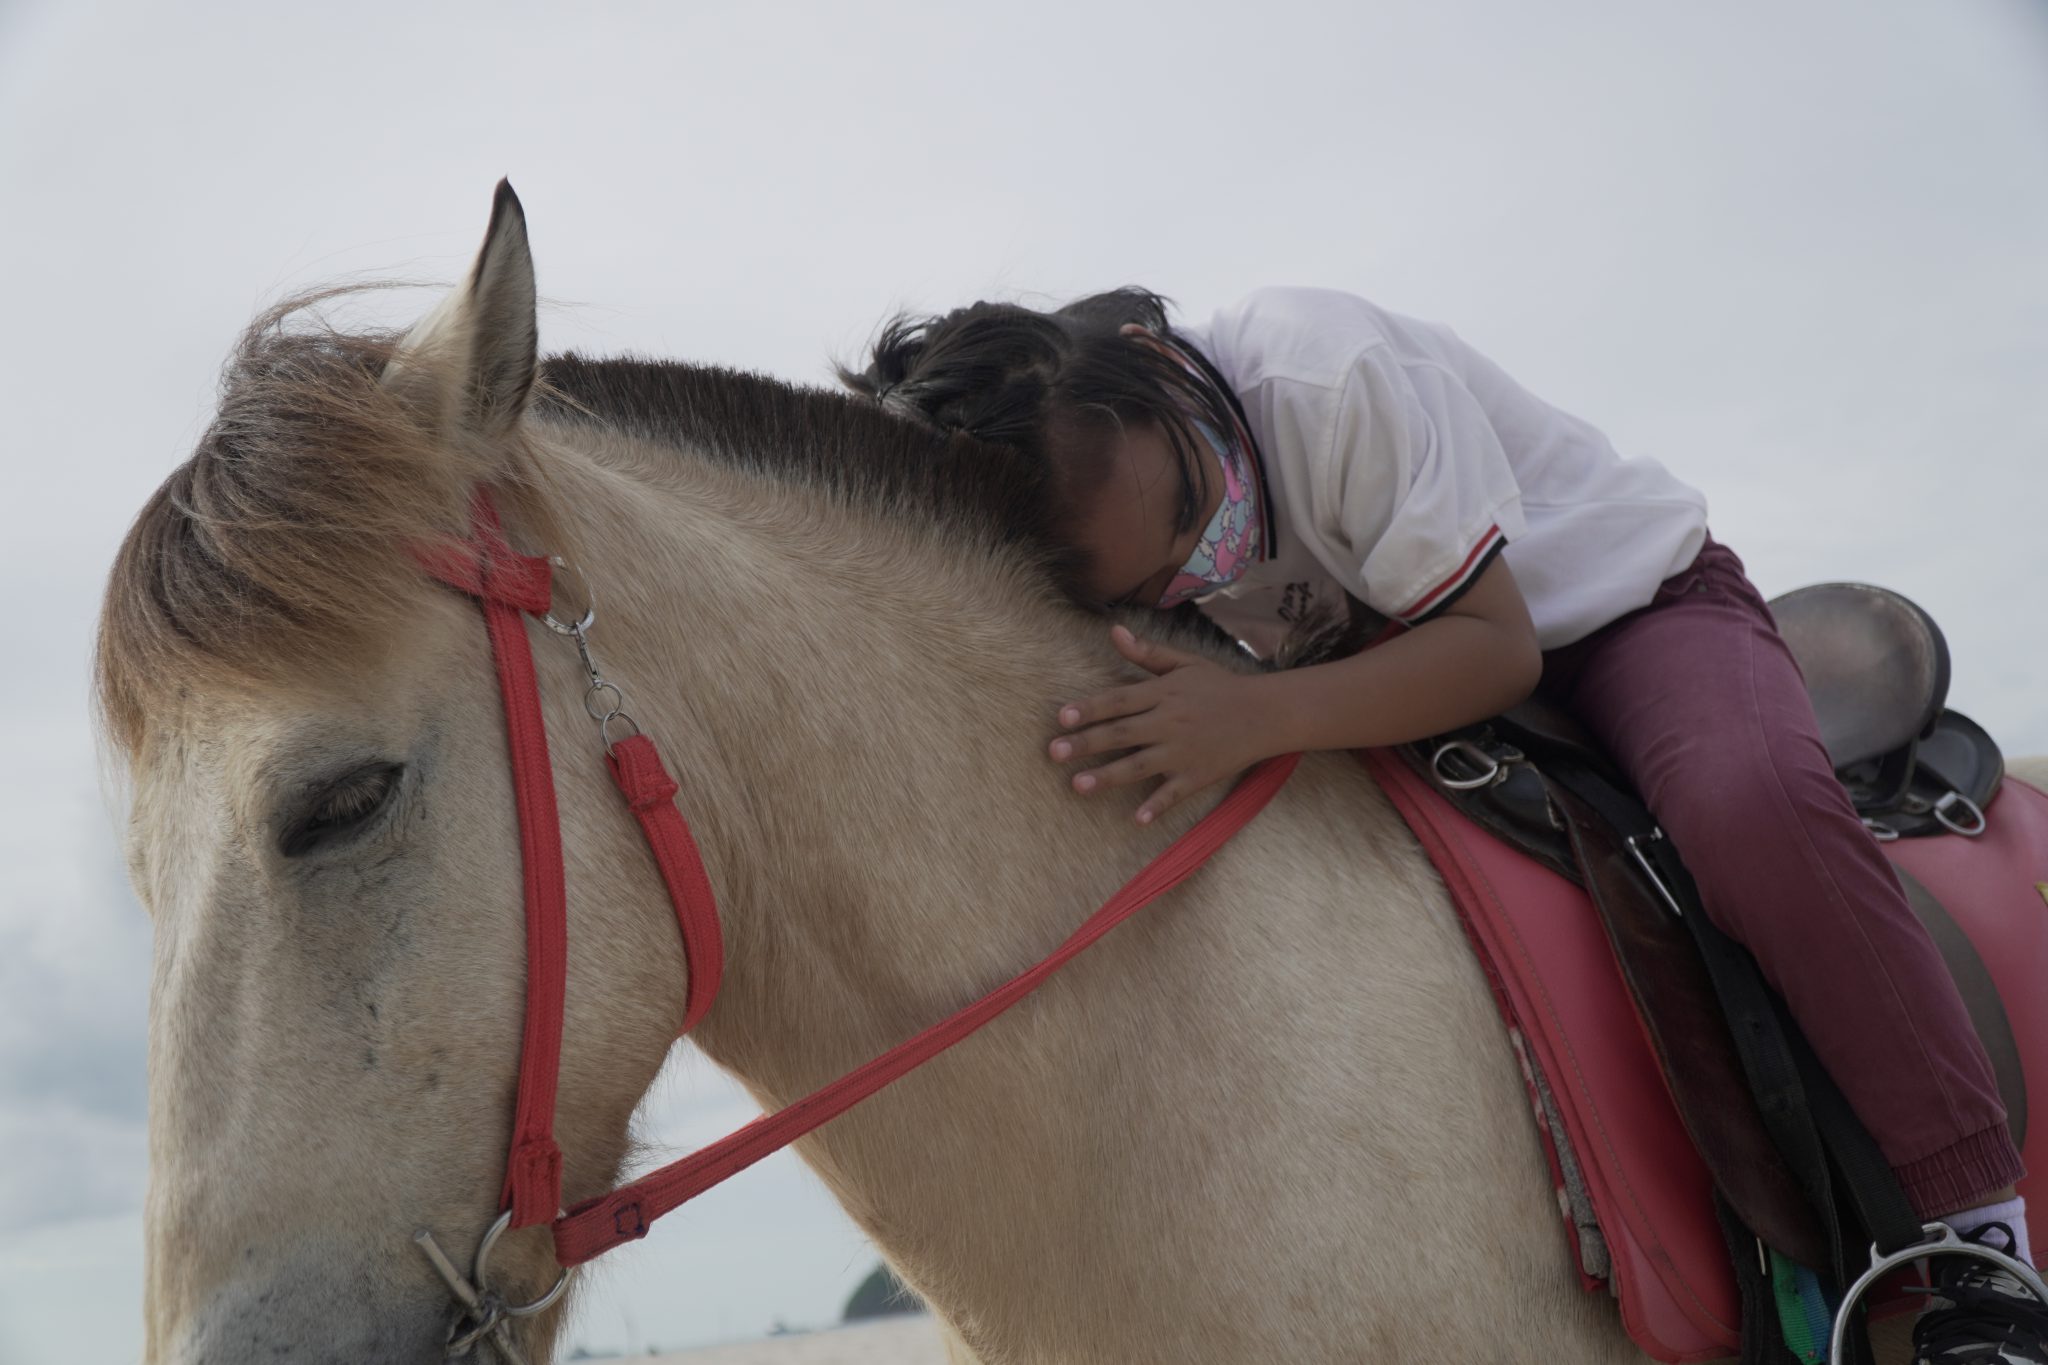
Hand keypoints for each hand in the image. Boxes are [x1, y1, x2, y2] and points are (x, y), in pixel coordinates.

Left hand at [1047, 625, 1270, 823]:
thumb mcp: (1185, 664)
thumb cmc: (1220, 686)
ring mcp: (1183, 752)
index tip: (1062, 717)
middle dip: (1086, 743)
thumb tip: (1114, 631)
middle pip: (1121, 734)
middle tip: (1054, 752)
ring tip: (1077, 785)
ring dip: (1108, 777)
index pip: (1119, 700)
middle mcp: (1170, 723)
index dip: (1090, 708)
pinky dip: (1156, 806)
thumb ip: (1147, 654)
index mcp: (1164, 694)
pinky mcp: (1197, 776)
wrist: (1266, 713)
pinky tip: (1136, 820)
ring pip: (1139, 766)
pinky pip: (1173, 794)